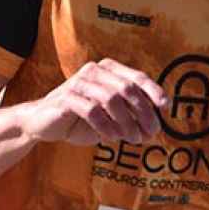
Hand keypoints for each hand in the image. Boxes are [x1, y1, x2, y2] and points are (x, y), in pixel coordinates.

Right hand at [20, 59, 168, 145]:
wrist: (43, 123)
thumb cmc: (79, 119)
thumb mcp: (109, 117)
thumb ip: (129, 116)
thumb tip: (154, 126)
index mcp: (107, 70)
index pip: (137, 77)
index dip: (154, 92)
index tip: (165, 109)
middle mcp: (94, 71)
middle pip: (127, 88)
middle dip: (143, 113)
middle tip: (150, 133)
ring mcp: (79, 82)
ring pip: (111, 99)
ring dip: (126, 122)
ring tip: (132, 139)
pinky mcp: (66, 98)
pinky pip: (92, 111)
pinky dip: (106, 126)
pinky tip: (111, 139)